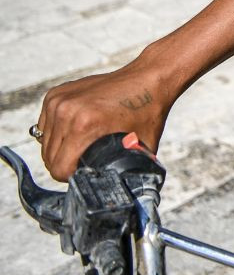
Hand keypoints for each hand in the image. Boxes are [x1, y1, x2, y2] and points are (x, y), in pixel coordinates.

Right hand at [36, 61, 173, 182]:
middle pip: (50, 157)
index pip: (59, 168)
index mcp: (85, 126)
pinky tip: (75, 130)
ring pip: (45, 142)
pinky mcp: (56, 94)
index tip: (84, 172)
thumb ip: (127, 172)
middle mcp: (67, 111)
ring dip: (60, 148)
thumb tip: (125, 195)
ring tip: (82, 144)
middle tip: (85, 159)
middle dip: (66, 164)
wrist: (148, 78)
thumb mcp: (141, 148)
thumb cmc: (147, 112)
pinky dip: (56, 132)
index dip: (72, 177)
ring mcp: (59, 100)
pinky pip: (45, 125)